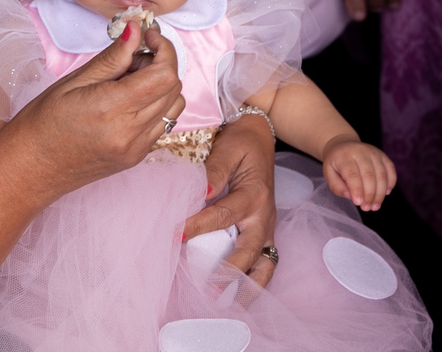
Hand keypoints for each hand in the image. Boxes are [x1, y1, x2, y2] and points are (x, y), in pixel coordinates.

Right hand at [0, 23, 184, 202]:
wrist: (31, 168)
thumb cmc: (42, 122)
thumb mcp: (74, 81)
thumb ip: (112, 57)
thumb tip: (135, 30)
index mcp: (112, 109)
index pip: (164, 74)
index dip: (164, 49)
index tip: (147, 37)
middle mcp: (131, 132)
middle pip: (173, 88)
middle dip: (161, 63)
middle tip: (132, 57)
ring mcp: (136, 148)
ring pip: (174, 106)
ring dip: (161, 85)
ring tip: (130, 80)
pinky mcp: (136, 157)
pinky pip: (162, 124)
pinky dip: (155, 105)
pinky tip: (129, 101)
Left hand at [183, 115, 276, 286]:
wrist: (261, 135)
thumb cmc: (242, 142)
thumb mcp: (229, 148)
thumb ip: (215, 170)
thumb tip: (202, 190)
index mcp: (254, 194)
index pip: (222, 215)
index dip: (197, 226)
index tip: (174, 235)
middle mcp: (264, 215)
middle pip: (248, 250)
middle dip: (227, 272)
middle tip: (207, 290)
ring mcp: (268, 226)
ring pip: (265, 264)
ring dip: (249, 286)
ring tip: (230, 305)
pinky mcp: (266, 231)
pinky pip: (266, 261)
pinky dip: (256, 280)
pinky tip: (240, 294)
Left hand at [321, 137, 395, 210]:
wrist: (343, 146)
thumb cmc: (336, 164)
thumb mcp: (328, 174)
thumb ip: (337, 186)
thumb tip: (350, 196)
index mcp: (345, 156)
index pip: (352, 175)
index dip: (357, 190)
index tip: (359, 203)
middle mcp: (361, 152)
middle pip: (369, 176)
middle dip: (369, 195)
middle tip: (367, 208)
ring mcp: (374, 153)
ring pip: (381, 175)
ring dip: (380, 193)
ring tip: (375, 206)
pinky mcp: (383, 156)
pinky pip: (391, 170)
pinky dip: (390, 183)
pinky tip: (385, 193)